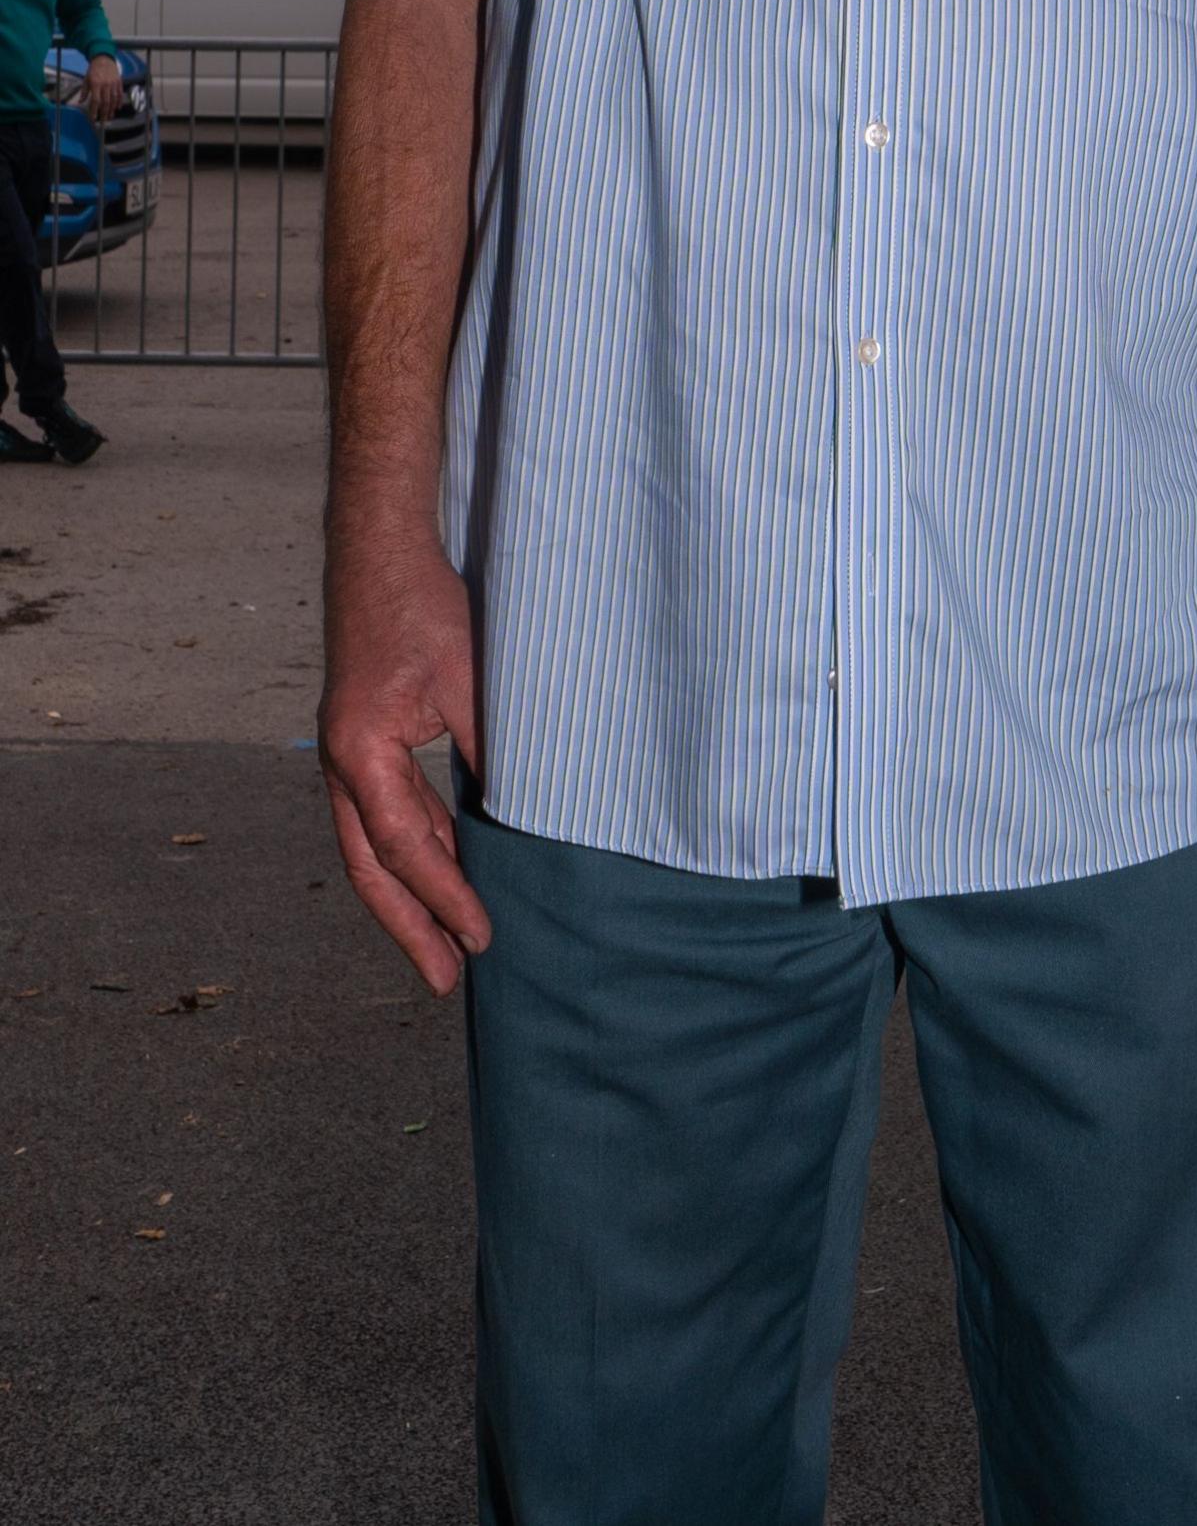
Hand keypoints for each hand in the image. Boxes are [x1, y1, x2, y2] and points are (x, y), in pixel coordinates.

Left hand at [85, 55, 124, 124]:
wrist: (103, 59)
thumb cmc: (94, 70)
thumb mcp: (86, 79)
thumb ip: (84, 91)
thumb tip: (80, 102)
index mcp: (96, 84)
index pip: (95, 101)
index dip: (94, 111)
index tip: (93, 118)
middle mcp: (105, 85)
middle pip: (105, 103)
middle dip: (104, 114)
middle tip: (103, 122)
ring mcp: (113, 83)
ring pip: (113, 100)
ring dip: (111, 110)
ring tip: (109, 116)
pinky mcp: (119, 82)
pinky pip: (120, 94)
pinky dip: (119, 102)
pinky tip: (117, 108)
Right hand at [319, 545, 491, 995]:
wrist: (381, 547)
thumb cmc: (424, 605)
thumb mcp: (470, 679)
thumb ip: (490, 750)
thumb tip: (523, 817)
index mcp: (361, 752)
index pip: (406, 846)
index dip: (445, 898)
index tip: (482, 939)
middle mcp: (343, 762)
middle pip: (372, 866)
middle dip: (411, 926)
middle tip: (449, 981)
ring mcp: (349, 752)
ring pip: (374, 846)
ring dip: (411, 895)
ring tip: (448, 947)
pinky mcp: (366, 739)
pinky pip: (387, 813)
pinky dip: (416, 850)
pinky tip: (449, 872)